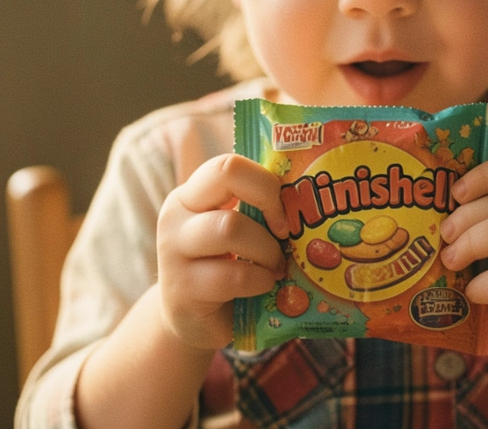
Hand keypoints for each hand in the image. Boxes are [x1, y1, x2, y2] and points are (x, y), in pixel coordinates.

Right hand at [156, 153, 288, 350]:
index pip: (228, 164)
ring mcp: (173, 251)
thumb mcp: (240, 233)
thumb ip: (259, 211)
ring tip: (276, 267)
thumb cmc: (228, 270)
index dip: (265, 182)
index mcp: (193, 194)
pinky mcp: (182, 289)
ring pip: (230, 227)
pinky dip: (260, 280)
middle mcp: (177, 215)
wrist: (195, 323)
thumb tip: (314, 197)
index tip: (285, 211)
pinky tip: (263, 286)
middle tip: (285, 234)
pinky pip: (233, 275)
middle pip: (226, 176)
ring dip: (267, 250)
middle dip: (269, 202)